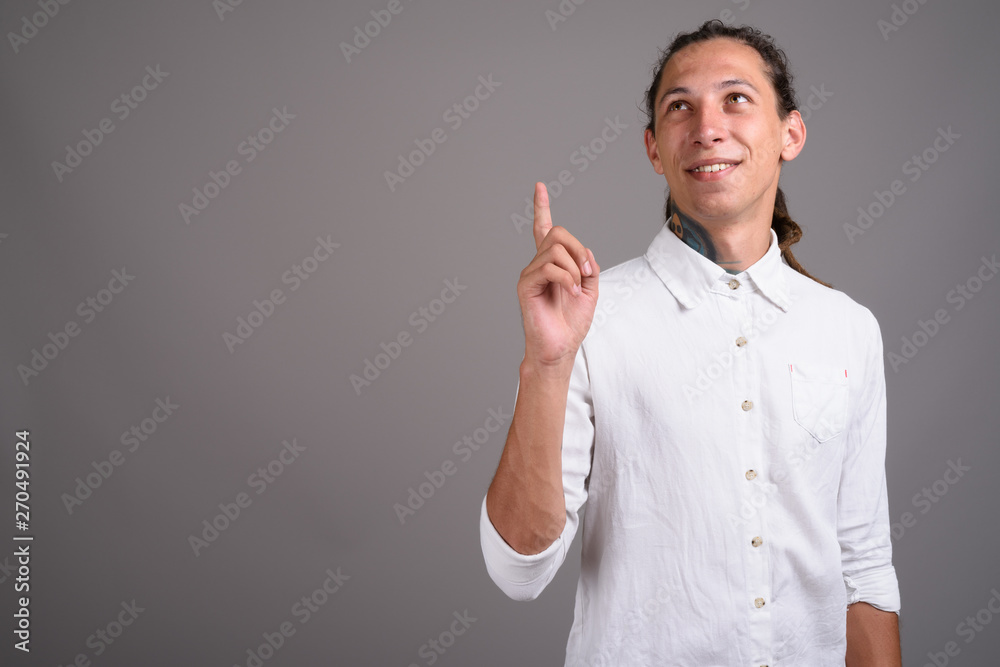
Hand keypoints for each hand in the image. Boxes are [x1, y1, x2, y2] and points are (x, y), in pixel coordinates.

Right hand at [516, 182, 599, 368]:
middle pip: (557, 233)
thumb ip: (588, 265)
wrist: (561, 347)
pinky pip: (549, 267)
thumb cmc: (571, 322)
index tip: (539, 187)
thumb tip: (584, 250)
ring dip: (574, 268)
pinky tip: (571, 293)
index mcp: (552, 263)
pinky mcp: (526, 285)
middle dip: (578, 248)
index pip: (543, 229)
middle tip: (587, 271)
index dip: (541, 207)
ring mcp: (530, 273)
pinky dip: (567, 279)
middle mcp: (538, 264)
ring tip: (577, 289)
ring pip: (555, 250)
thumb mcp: (591, 288)